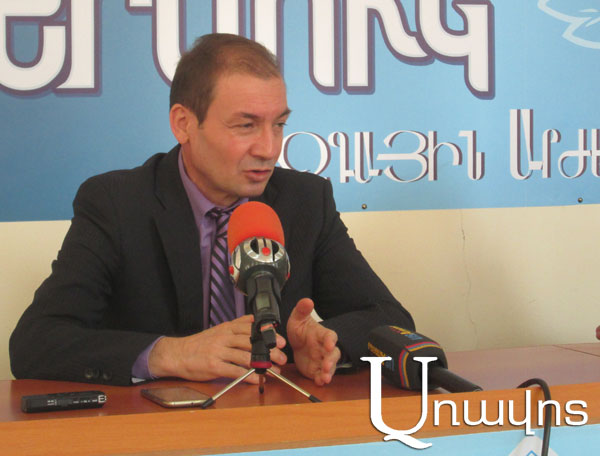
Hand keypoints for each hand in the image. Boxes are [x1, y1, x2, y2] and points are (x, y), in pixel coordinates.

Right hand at [148, 314, 286, 383]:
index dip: (268, 335)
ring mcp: (218, 351)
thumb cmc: (200, 344)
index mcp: (227, 328)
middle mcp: (224, 337)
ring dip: (263, 365)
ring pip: (246, 357)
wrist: (177, 354)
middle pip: (252, 343)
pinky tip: (258, 380)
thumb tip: (254, 319)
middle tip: (282, 357)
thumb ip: (237, 325)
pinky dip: (248, 377)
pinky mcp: (213, 366)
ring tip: (275, 371)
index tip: (281, 341)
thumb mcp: (218, 329)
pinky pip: (235, 372)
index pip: (252, 328)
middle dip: (270, 351)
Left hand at [286, 298, 340, 384]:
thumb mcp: (297, 319)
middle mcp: (324, 348)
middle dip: (331, 360)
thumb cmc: (301, 330)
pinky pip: (321, 376)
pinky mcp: (317, 370)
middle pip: (333, 354)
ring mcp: (322, 360)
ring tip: (325, 378)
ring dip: (328, 373)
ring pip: (330, 367)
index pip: (330, 336)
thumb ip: (302, 310)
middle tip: (327, 366)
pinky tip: (319, 382)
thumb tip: (307, 300)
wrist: (296, 344)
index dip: (330, 340)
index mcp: (321, 334)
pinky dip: (321, 379)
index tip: (329, 344)